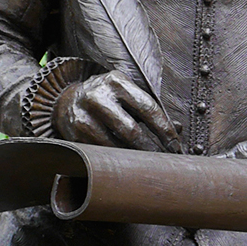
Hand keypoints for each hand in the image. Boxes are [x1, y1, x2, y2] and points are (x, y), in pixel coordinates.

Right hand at [53, 70, 180, 152]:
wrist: (67, 99)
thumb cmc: (107, 97)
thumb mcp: (127, 93)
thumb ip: (150, 108)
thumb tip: (179, 129)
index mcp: (117, 81)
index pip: (148, 107)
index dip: (165, 130)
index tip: (176, 146)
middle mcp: (98, 96)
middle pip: (131, 131)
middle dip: (151, 149)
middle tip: (163, 160)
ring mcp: (84, 115)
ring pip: (115, 146)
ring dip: (134, 158)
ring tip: (146, 164)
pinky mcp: (75, 134)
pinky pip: (102, 153)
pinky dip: (116, 160)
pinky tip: (125, 162)